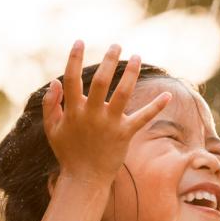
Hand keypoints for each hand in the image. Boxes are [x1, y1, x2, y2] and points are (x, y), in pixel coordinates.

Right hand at [42, 40, 171, 185]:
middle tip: (116, 44)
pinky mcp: (125, 134)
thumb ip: (51, 105)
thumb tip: (55, 81)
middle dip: (109, 60)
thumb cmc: (68, 153)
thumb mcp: (53, 129)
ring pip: (123, 94)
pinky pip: (143, 118)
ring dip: (131, 74)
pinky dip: (156, 107)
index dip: (74, 59)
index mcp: (73, 111)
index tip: (79, 42)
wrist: (85, 179)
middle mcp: (92, 115)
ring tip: (137, 57)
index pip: (72, 79)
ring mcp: (110, 124)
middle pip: (102, 81)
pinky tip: (168, 94)